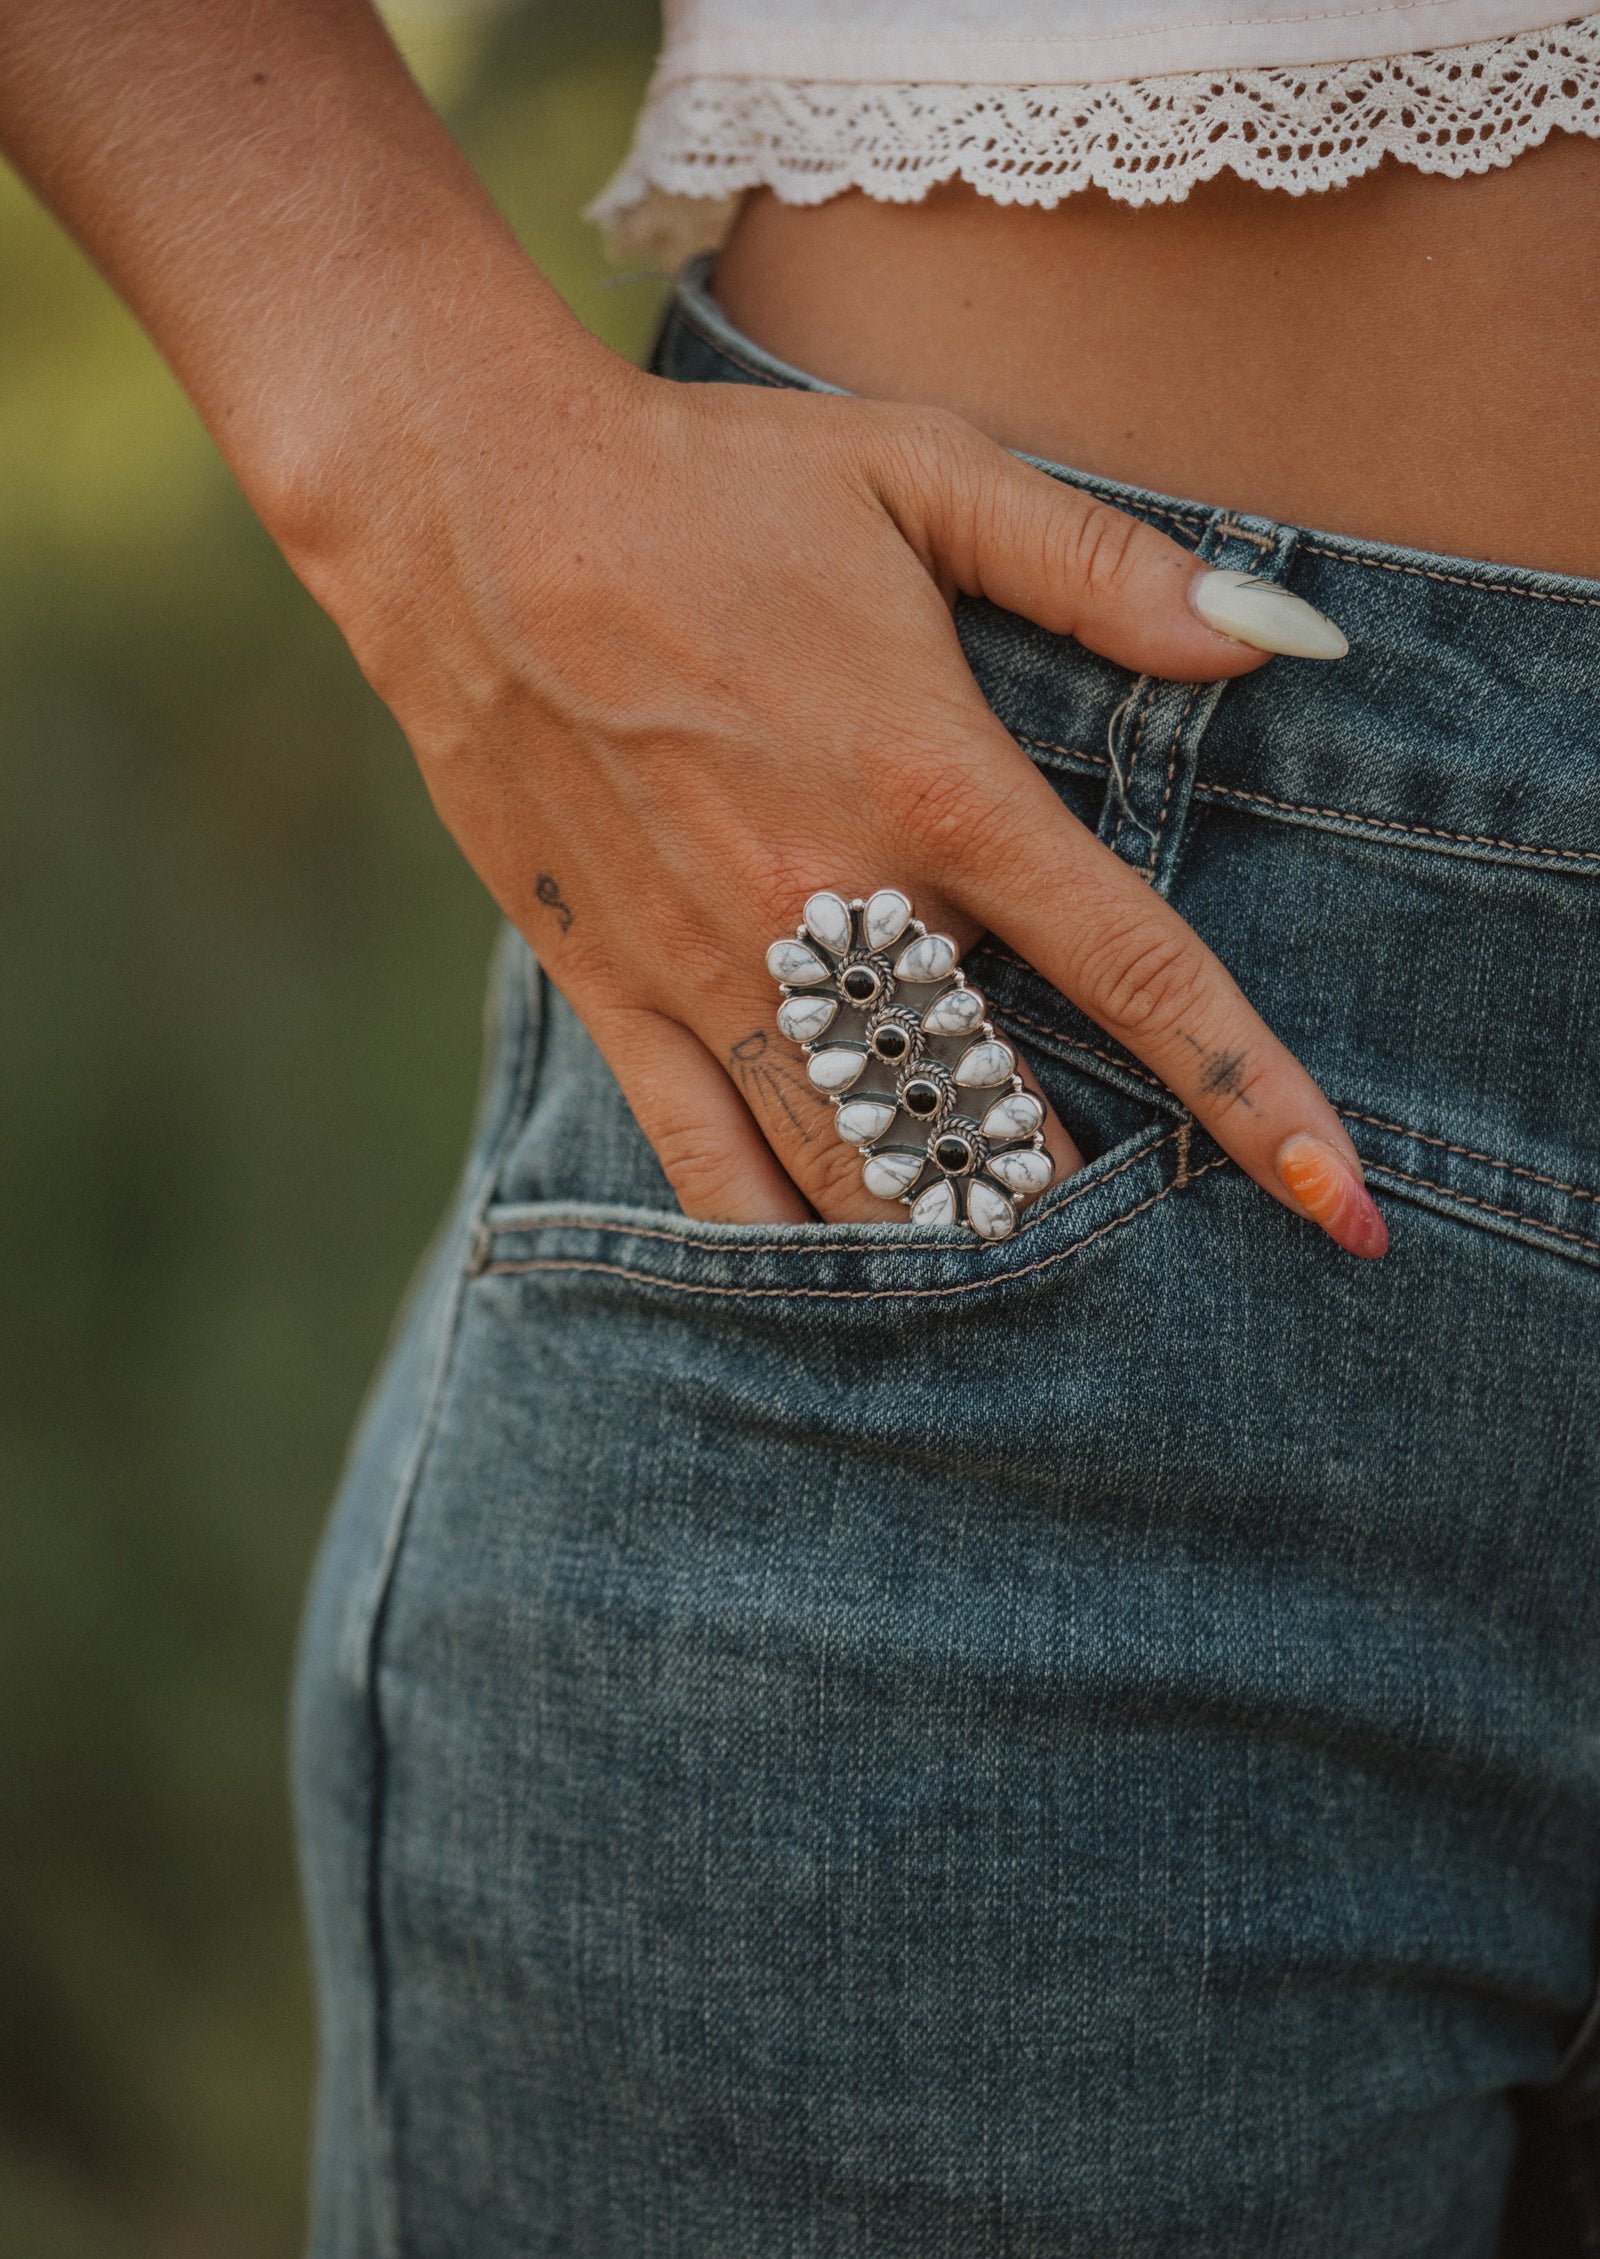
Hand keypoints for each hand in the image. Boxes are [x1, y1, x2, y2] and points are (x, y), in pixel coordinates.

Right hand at [321, 352, 1385, 1257]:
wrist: (469, 508)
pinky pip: (708, 1170)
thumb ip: (1106, 567)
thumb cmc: (708, 482)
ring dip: (946, 1231)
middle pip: (1001, 1116)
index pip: (1139, 976)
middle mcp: (834, 909)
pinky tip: (838, 1269)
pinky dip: (784, 1239)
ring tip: (1000, 1253)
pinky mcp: (614, 994)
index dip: (1258, 1099)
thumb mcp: (925, 474)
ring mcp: (715, 971)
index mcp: (937, 790)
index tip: (1341, 1205)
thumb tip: (1278, 635)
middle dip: (1076, 1185)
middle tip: (1120, 1211)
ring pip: (861, 1173)